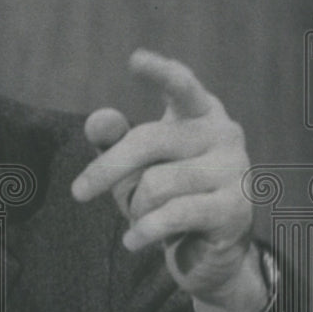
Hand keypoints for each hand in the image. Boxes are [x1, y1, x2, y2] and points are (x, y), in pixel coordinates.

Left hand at [71, 49, 263, 311]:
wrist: (212, 252)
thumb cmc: (168, 195)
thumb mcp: (134, 166)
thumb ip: (114, 140)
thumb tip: (97, 119)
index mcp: (200, 113)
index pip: (180, 85)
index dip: (159, 73)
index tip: (135, 59)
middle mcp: (223, 133)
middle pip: (147, 141)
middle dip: (107, 170)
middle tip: (77, 193)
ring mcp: (235, 169)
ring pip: (156, 183)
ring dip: (136, 206)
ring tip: (141, 217)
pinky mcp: (235, 208)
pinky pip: (172, 215)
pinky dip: (144, 230)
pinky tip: (132, 241)